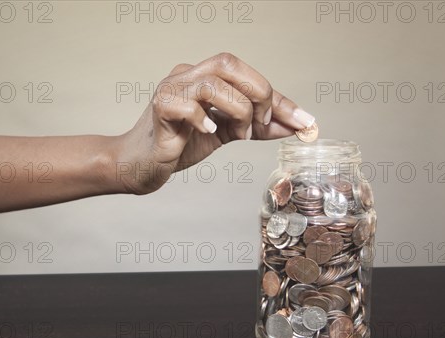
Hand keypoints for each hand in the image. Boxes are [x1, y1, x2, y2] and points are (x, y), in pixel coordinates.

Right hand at [116, 53, 316, 194]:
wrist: (140, 165)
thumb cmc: (179, 145)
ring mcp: (170, 90)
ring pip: (213, 84)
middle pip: (228, 64)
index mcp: (204, 77)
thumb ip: (255, 127)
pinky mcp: (159, 110)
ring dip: (236, 111)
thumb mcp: (225, 134)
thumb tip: (293, 126)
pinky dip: (204, 119)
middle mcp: (186, 76)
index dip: (278, 97)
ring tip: (236, 135)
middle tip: (261, 126)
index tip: (304, 122)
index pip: (246, 75)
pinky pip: (185, 105)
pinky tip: (209, 133)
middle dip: (258, 94)